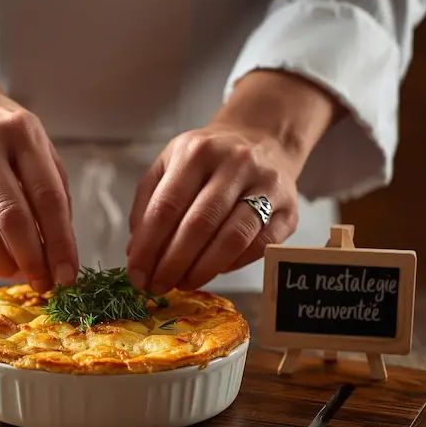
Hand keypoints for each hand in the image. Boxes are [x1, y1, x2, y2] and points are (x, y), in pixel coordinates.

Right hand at [0, 12, 77, 292]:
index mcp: (19, 133)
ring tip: (15, 272)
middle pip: (11, 218)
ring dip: (3, 265)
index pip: (47, 198)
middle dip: (32, 261)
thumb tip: (59, 254)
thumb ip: (53, 194)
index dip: (61, 244)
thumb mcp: (38, 148)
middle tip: (42, 282)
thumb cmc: (3, 137)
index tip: (68, 276)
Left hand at [127, 70, 341, 292]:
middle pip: (199, 225)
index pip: (167, 206)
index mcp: (197, 152)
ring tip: (183, 283)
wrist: (262, 139)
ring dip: (203, 270)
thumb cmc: (207, 160)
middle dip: (173, 264)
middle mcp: (235, 164)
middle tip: (158, 286)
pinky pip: (260, 246)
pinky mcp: (289, 208)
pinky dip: (234, 265)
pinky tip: (215, 271)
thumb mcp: (169, 164)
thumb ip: (148, 203)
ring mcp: (266, 185)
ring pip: (232, 239)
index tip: (137, 274)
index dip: (148, 246)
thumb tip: (136, 253)